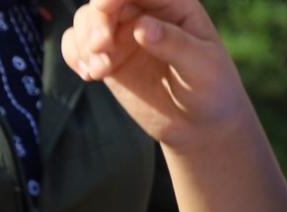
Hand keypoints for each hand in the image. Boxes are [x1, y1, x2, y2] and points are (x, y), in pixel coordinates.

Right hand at [62, 0, 251, 150]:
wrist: (197, 124)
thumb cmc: (211, 88)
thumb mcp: (202, 65)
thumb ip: (173, 44)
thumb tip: (141, 26)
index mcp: (172, 5)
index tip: (105, 8)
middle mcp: (144, 15)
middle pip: (104, 3)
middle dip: (95, 22)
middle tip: (100, 49)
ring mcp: (123, 37)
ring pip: (85, 21)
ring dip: (82, 43)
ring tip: (98, 71)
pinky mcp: (107, 60)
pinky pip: (77, 47)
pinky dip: (75, 57)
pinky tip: (90, 75)